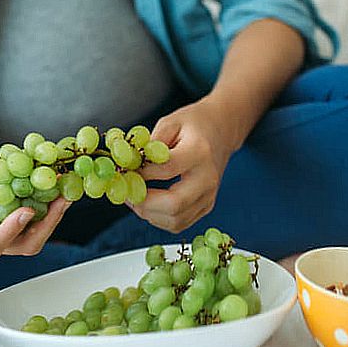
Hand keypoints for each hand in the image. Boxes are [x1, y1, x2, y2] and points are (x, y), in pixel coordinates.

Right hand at [0, 152, 70, 259]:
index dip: (9, 232)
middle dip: (45, 225)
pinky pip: (37, 222)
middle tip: (61, 201)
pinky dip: (50, 206)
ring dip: (53, 216)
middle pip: (22, 246)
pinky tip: (59, 187)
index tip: (25, 210)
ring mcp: (7, 234)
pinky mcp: (18, 224)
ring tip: (66, 192)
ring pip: (35, 236)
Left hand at [130, 97, 241, 233]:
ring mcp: (209, 195)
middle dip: (143, 203)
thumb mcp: (170, 122)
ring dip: (148, 213)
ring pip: (176, 220)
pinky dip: (159, 218)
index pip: (167, 169)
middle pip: (174, 204)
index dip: (142, 173)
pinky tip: (149, 203)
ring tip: (135, 197)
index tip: (125, 170)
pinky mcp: (206, 206)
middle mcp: (207, 178)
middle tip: (126, 192)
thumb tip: (129, 165)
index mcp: (199, 152)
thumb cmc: (194, 125)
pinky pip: (179, 223)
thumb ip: (150, 143)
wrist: (221, 132)